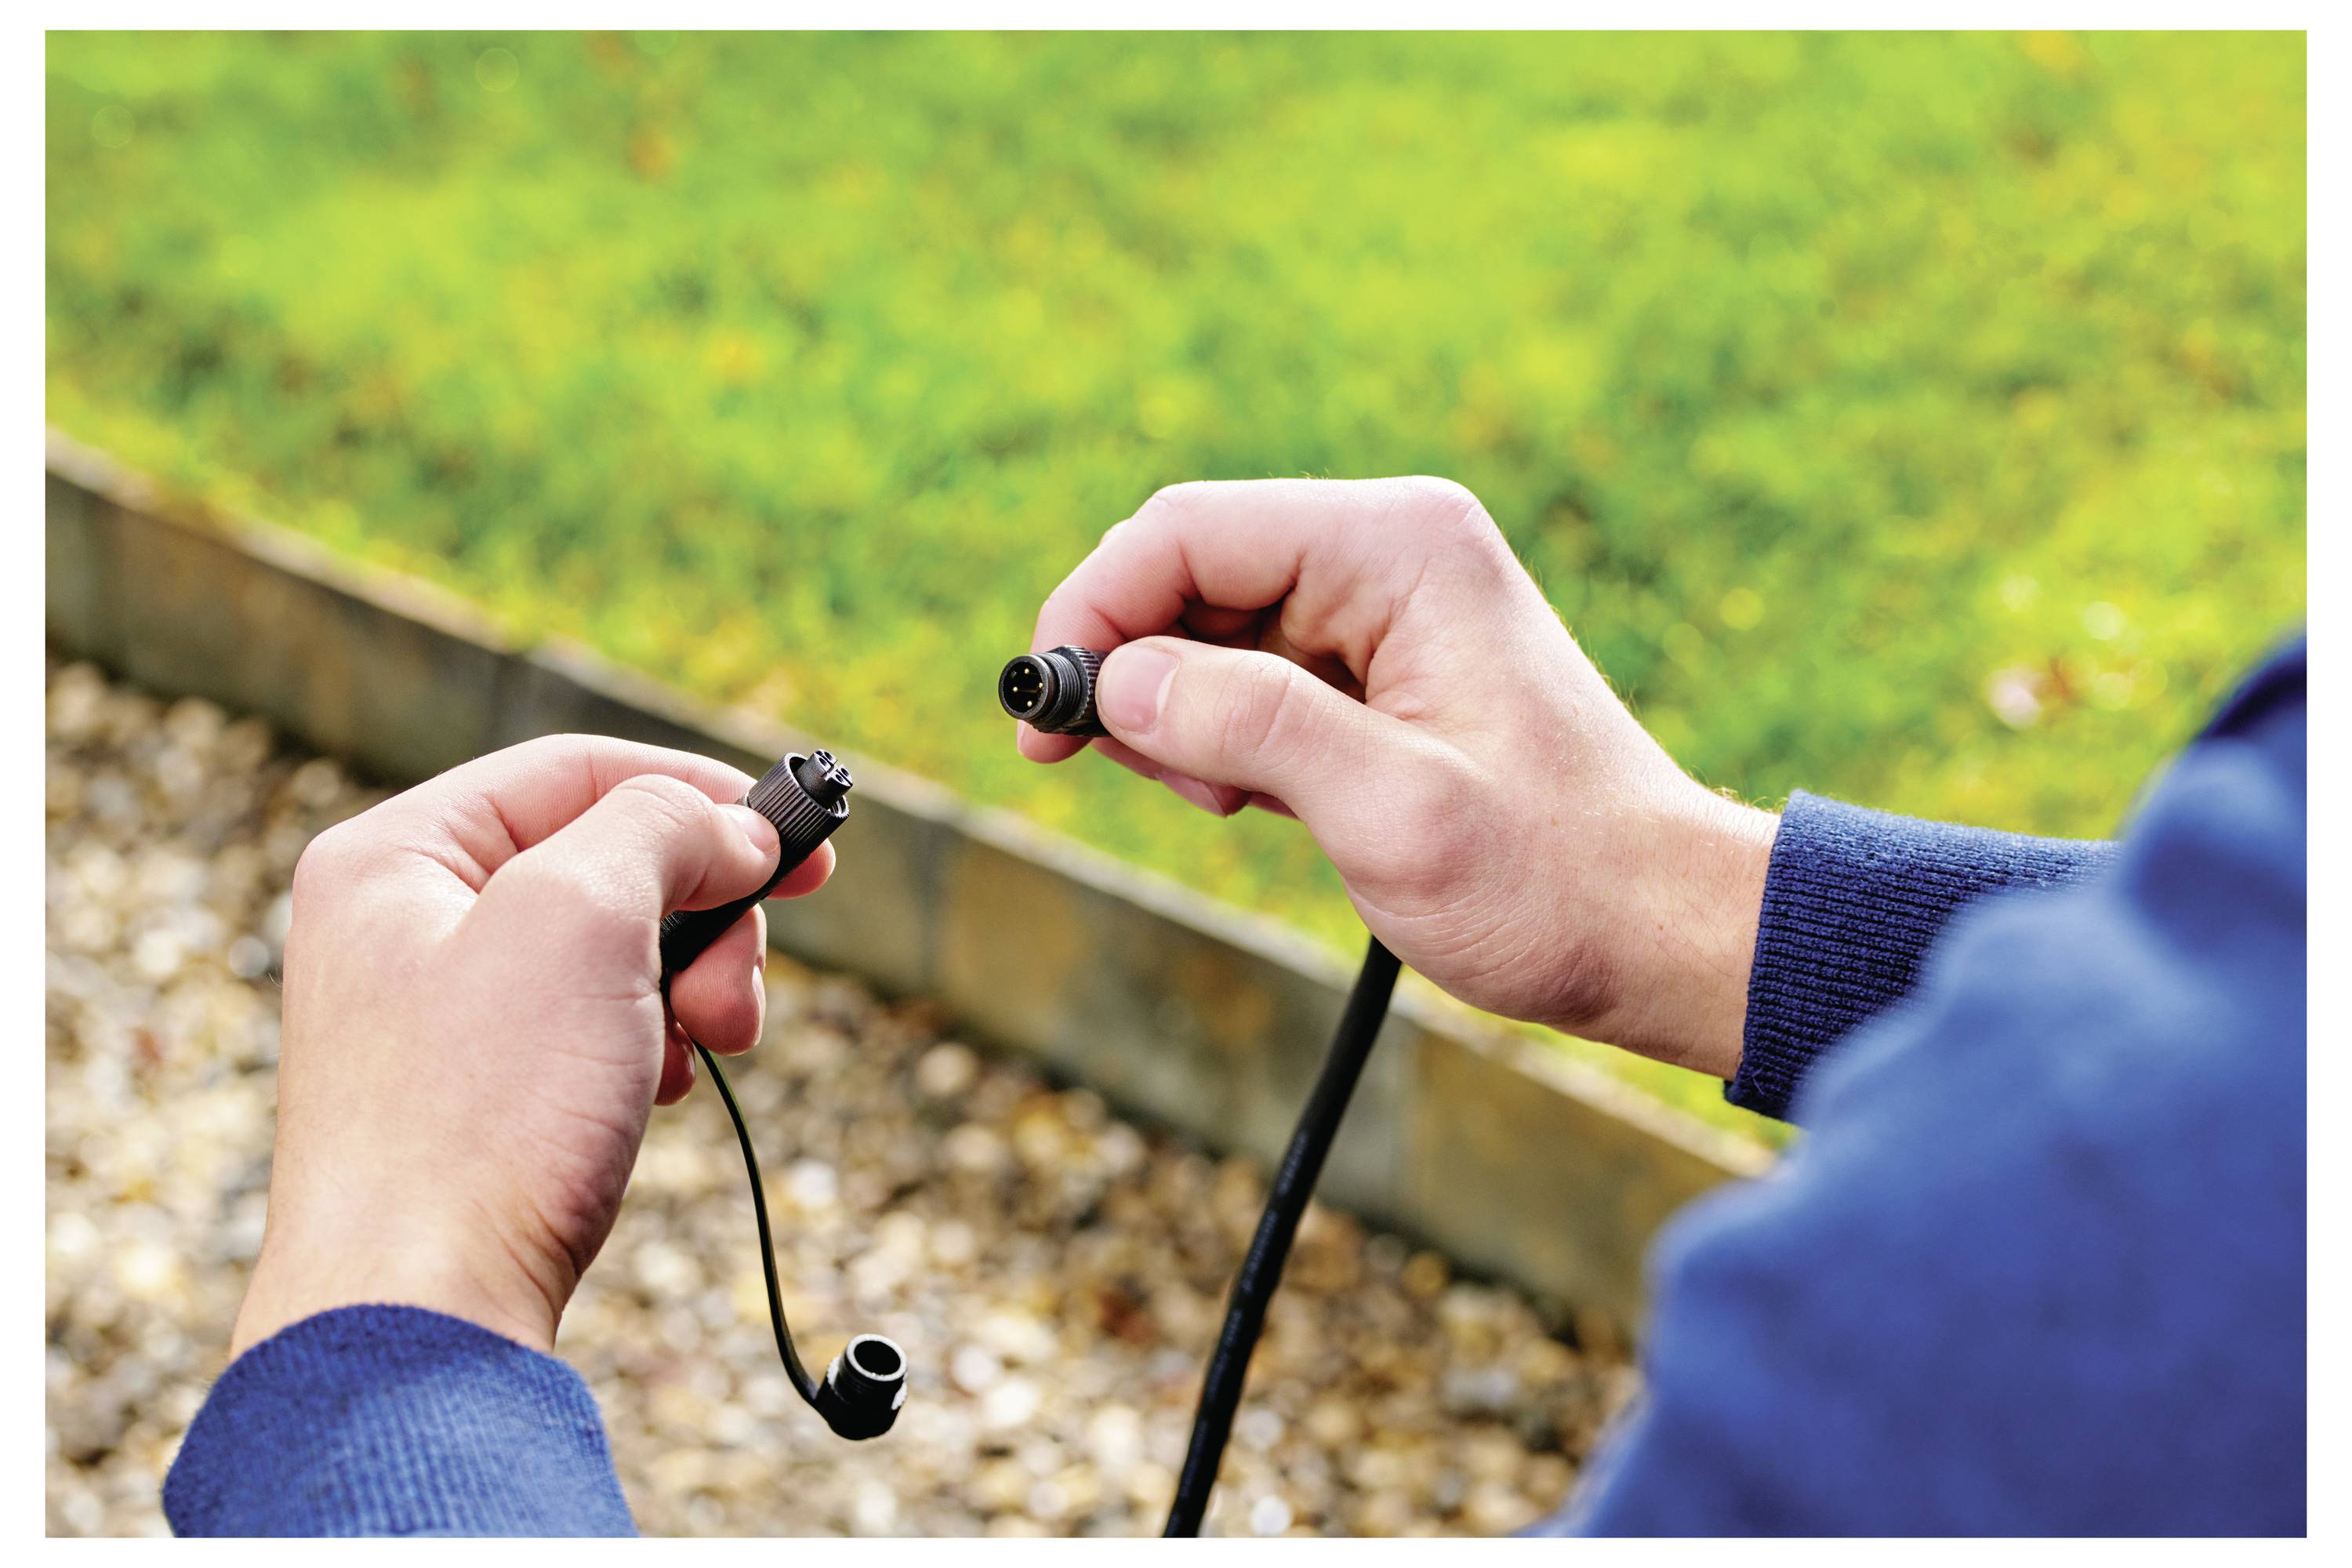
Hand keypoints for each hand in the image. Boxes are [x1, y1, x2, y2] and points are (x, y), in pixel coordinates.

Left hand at [231, 736, 834, 1356]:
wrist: (422, 1319)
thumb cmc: (478, 1116)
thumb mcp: (579, 916)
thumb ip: (661, 829)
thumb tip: (729, 829)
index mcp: (395, 856)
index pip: (575, 772)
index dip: (698, 794)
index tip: (798, 841)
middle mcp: (406, 925)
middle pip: (607, 863)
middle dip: (705, 915)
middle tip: (745, 983)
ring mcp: (442, 1016)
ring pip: (617, 952)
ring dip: (693, 987)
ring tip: (712, 1046)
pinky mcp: (482, 1097)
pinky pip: (599, 1030)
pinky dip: (654, 1047)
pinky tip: (657, 1093)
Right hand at [1021, 478, 1775, 1076]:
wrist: (1658, 931)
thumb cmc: (1554, 879)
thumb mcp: (1393, 810)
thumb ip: (1251, 726)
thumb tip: (1117, 676)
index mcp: (1399, 547)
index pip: (1187, 530)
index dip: (1093, 609)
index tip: (1044, 711)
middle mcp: (1389, 551)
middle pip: (1187, 568)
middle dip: (1126, 664)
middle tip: (1092, 763)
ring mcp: (1385, 607)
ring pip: (1209, 625)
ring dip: (1175, 710)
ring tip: (1223, 803)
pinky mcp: (1379, 667)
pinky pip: (1252, 673)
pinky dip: (1219, 734)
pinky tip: (1248, 800)